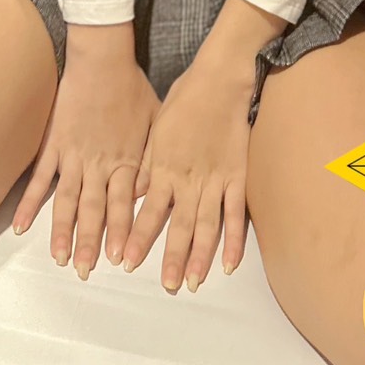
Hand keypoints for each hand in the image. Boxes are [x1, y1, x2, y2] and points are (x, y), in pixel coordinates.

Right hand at [13, 28, 160, 278]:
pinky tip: (19, 227)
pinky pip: (39, 179)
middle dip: (90, 243)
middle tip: (85, 272)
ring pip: (66, 201)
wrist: (102, 60)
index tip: (119, 260)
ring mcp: (72, 156)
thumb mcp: (156, 122)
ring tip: (58, 259)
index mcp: (125, 160)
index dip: (120, 232)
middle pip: (93, 210)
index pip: (123, 204)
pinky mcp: (53, 145)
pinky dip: (29, 204)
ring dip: (61, 232)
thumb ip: (153, 157)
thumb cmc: (132, 87)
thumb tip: (152, 190)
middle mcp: (98, 164)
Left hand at [121, 48, 252, 292]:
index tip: (126, 262)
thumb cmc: (185, 98)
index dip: (138, 238)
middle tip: (165, 286)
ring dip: (199, 257)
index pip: (149, 211)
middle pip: (178, 226)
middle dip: (170, 258)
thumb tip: (132, 193)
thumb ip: (146, 164)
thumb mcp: (156, 128)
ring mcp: (215, 179)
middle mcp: (188, 178)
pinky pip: (235, 213)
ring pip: (206, 226)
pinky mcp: (237, 175)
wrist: (220, 78)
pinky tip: (230, 263)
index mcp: (164, 167)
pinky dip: (233, 240)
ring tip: (191, 283)